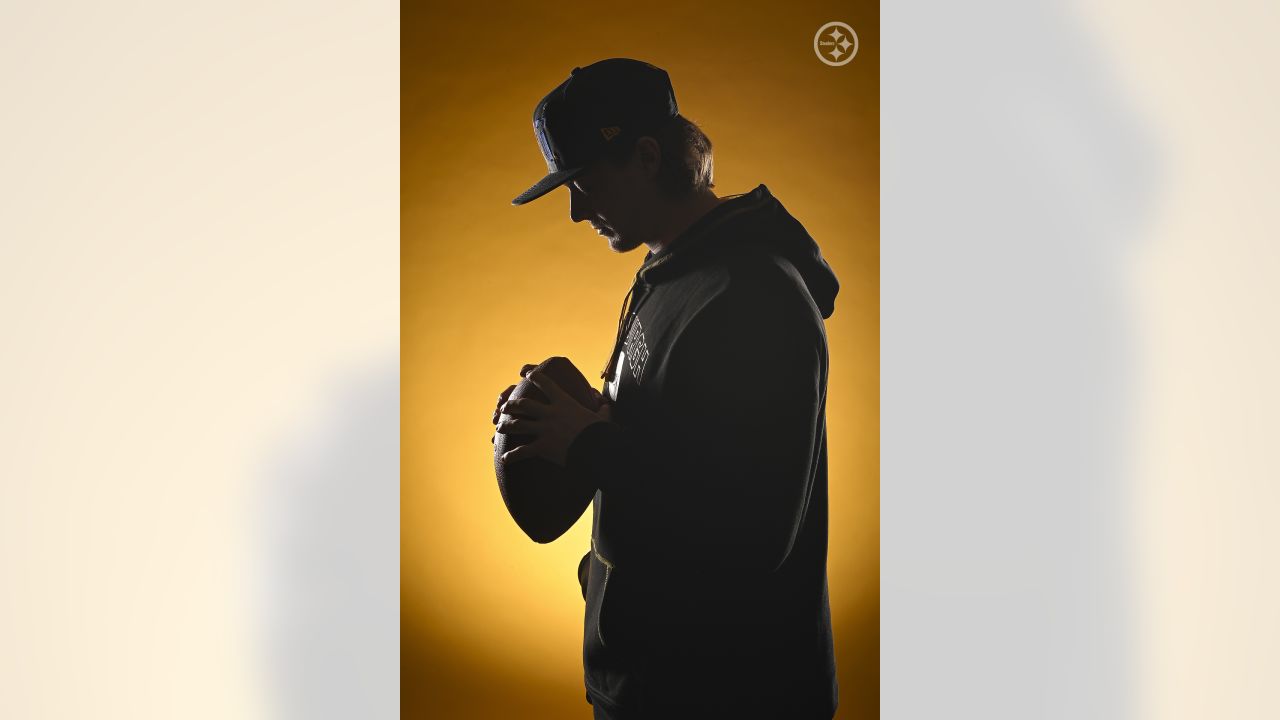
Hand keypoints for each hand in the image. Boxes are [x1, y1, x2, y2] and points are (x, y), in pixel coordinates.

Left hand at [495, 368, 612, 466]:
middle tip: (504, 407)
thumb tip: (606, 404)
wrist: (597, 449)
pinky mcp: (542, 447)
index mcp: (564, 402)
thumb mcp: (603, 417)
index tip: (525, 374)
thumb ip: (602, 408)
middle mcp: (550, 413)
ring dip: (506, 426)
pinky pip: (522, 451)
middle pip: (524, 404)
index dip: (534, 376)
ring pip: (518, 425)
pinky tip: (504, 459)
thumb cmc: (601, 432)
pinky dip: (512, 456)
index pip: (545, 383)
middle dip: (512, 405)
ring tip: (499, 428)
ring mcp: (544, 430)